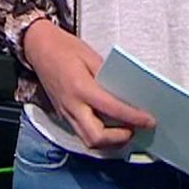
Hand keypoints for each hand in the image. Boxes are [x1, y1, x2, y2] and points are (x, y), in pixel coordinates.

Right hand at [23, 21, 156, 148]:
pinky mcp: (63, 114)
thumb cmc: (63, 48)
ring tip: (124, 130)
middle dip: (119, 138)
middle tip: (134, 129)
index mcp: (81, 88)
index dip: (134, 118)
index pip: (112, 109)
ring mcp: (66, 112)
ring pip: (88, 140)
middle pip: (96, 137)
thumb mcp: (91, 56)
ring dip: (109, 141)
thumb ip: (108, 77)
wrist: (38, 47)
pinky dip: (99, 135)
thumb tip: (126, 93)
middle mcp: (72, 105)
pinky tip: (109, 127)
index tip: (150, 121)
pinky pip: (82, 133)